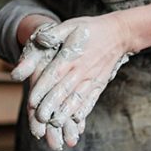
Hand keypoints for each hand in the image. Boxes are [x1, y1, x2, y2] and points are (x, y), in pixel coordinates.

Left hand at [11, 15, 131, 150]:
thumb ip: (54, 34)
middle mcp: (81, 70)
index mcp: (71, 56)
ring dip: (66, 113)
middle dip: (51, 105)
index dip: (42, 89)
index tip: (32, 101)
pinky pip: (90, 100)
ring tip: (55, 124)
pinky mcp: (99, 84)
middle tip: (40, 119)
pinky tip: (77, 121)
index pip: (54, 75)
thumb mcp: (70, 25)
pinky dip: (84, 111)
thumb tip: (40, 39)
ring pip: (77, 98)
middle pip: (64, 91)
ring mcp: (91, 79)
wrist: (119, 34)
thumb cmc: (90, 29)